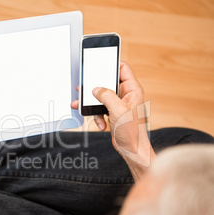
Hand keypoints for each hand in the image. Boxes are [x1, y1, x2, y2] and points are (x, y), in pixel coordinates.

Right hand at [71, 61, 154, 180]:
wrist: (132, 150)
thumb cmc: (132, 133)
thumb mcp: (118, 110)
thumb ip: (106, 95)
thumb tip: (96, 89)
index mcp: (133, 90)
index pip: (123, 68)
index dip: (111, 64)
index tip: (99, 63)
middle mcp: (127, 95)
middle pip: (108, 83)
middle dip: (95, 88)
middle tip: (84, 88)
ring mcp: (120, 104)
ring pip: (101, 97)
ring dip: (92, 103)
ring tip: (82, 106)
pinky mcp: (114, 113)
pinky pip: (101, 108)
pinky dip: (97, 115)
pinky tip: (100, 123)